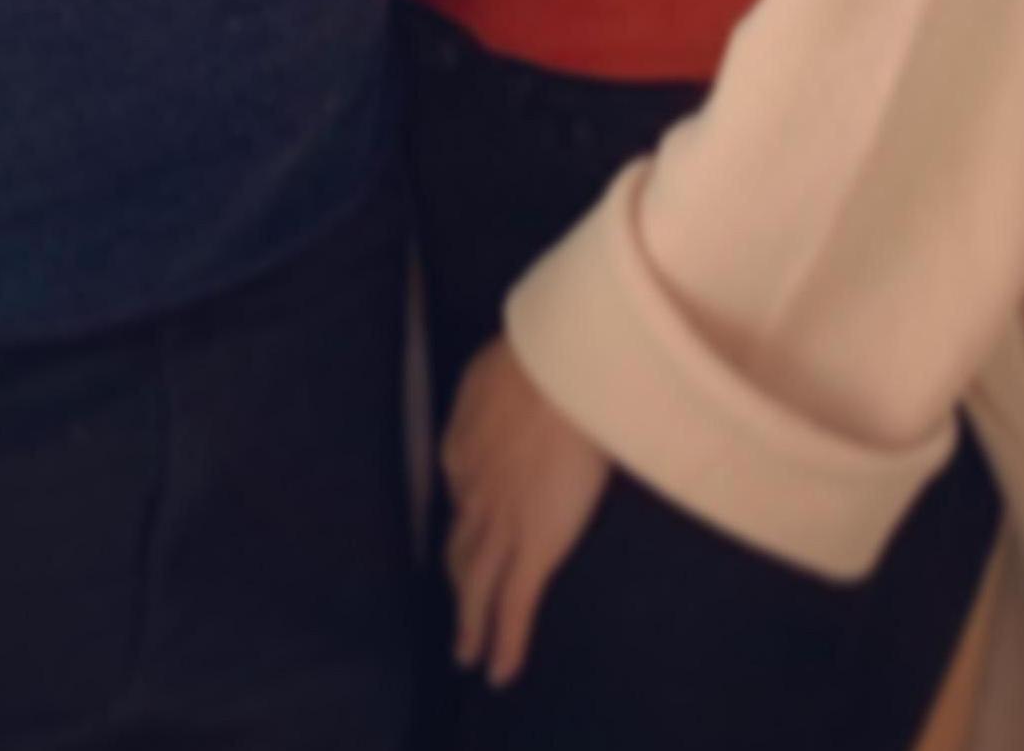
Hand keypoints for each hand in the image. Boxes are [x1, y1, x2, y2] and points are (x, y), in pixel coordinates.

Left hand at [439, 337, 611, 687]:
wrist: (566, 367)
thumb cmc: (548, 354)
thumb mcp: (502, 364)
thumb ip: (494, 389)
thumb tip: (495, 395)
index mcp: (465, 442)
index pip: (461, 491)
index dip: (468, 513)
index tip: (476, 526)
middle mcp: (474, 490)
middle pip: (460, 545)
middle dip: (457, 577)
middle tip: (458, 605)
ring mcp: (502, 521)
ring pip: (477, 586)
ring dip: (469, 626)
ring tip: (467, 654)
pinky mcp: (535, 546)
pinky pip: (515, 606)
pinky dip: (505, 642)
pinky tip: (499, 671)